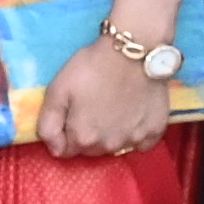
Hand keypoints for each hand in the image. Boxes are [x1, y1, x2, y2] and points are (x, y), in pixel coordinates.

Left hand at [40, 36, 178, 160]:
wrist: (133, 52)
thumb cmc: (91, 68)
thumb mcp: (57, 91)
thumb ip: (48, 125)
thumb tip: (54, 150)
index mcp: (83, 138)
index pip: (66, 150)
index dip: (64, 132)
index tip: (71, 112)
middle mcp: (109, 146)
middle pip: (91, 150)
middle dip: (87, 134)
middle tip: (91, 106)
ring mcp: (135, 140)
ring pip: (115, 147)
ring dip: (111, 134)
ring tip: (113, 108)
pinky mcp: (156, 131)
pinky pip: (142, 143)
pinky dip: (135, 134)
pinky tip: (133, 114)